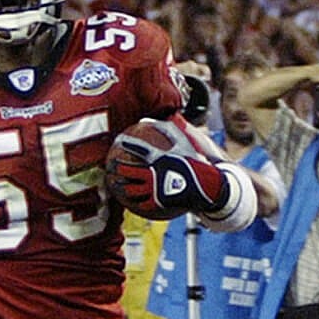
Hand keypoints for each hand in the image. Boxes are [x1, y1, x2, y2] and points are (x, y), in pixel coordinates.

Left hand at [110, 117, 233, 217]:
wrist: (206, 186)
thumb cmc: (197, 162)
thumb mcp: (189, 143)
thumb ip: (176, 129)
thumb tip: (169, 114)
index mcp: (160, 158)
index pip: (139, 148)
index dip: (127, 143)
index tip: (119, 140)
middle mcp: (154, 174)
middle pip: (130, 171)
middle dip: (118, 168)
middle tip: (113, 166)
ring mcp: (155, 190)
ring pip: (132, 189)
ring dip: (122, 186)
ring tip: (116, 185)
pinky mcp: (157, 203)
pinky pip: (142, 203)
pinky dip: (134, 202)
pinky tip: (129, 202)